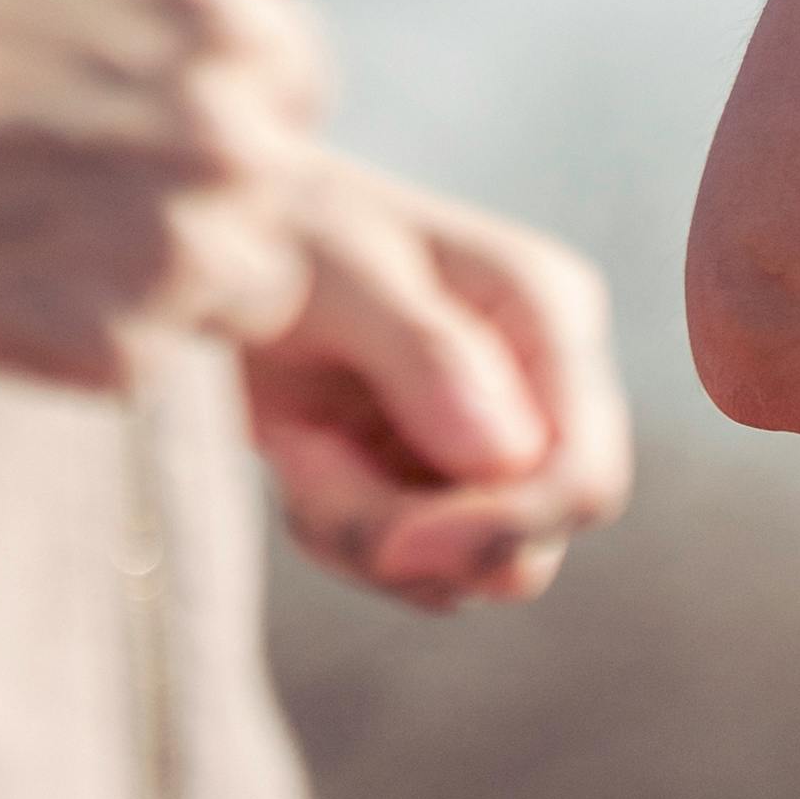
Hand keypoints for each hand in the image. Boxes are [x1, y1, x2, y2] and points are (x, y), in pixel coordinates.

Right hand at [0, 0, 333, 391]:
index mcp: (222, 21)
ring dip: (161, 280)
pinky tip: (1, 283)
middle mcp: (224, 136)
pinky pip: (147, 361)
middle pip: (276, 195)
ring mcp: (172, 250)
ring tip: (39, 238)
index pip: (298, 79)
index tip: (137, 105)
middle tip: (75, 181)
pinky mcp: (110, 348)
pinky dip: (85, 337)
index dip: (223, 95)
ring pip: (236, 294)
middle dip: (200, 193)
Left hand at [244, 159, 631, 608]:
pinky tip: (300, 457)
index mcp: (546, 312)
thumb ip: (426, 352)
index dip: (499, 529)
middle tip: (306, 467)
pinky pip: (409, 570)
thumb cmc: (282, 226)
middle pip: (525, 547)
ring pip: (461, 572)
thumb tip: (508, 457)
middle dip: (408, 538)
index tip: (390, 541)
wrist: (217, 239)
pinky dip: (340, 535)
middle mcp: (540, 384)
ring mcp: (491, 441)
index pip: (582, 478)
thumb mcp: (339, 270)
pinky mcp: (438, 483)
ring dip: (360, 534)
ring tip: (296, 444)